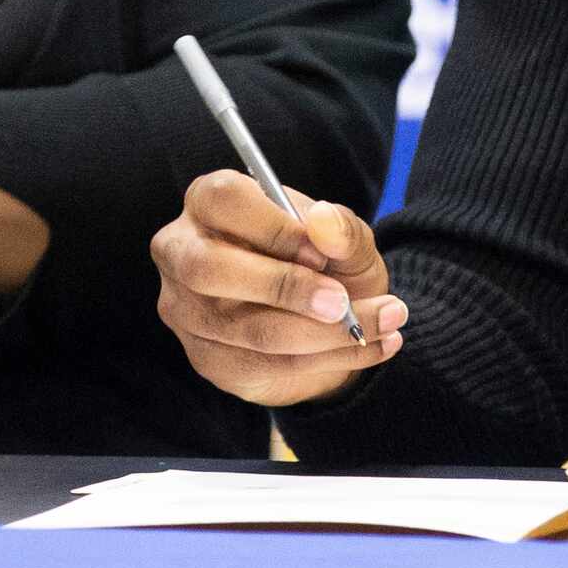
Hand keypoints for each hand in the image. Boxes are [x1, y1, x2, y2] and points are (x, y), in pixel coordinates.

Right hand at [151, 169, 405, 406]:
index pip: (223, 201)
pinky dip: (327, 360)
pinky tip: (371, 347)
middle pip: (209, 269)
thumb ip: (341, 229)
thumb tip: (324, 223)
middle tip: (341, 302)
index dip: (274, 227)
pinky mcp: (207, 358)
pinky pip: (264, 366)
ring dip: (324, 334)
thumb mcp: (345, 238)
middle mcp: (182, 252)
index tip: (322, 252)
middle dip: (284, 288)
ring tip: (384, 321)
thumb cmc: (324, 260)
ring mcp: (187, 310)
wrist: (324, 315)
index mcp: (210, 202)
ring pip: (246, 329)